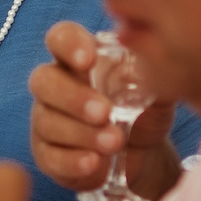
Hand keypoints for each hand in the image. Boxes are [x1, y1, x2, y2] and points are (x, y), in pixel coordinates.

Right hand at [28, 20, 180, 194]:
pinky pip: (50, 156)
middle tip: (105, 112)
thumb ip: (154, 76)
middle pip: (43, 80)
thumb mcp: (156, 93)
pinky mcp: (47, 155)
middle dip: (73, 97)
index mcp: (78, 60)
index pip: (60, 38)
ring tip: (115, 142)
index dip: (68, 44)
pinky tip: (94, 162)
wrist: (143, 157)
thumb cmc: (143, 112)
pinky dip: (72, 160)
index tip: (88, 59)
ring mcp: (46, 120)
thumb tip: (150, 63)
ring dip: (81, 133)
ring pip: (47, 121)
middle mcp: (55, 86)